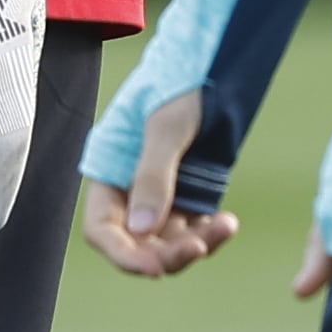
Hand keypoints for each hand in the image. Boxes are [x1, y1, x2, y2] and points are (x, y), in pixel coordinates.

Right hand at [81, 88, 242, 277]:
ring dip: (194, 244)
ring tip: (225, 227)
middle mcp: (130, 190)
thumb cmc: (182, 82)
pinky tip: (229, 223)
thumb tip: (141, 230)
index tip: (154, 269)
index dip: (123, 255)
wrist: (216, 62)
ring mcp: (162, 194)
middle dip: (165, 254)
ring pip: (169, 241)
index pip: (103, 229)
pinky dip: (210, 232)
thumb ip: (153, 176)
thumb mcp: (166, 126)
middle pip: (138, 244)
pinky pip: (195, 228)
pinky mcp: (191, 193)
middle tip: (197, 247)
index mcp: (108, 172)